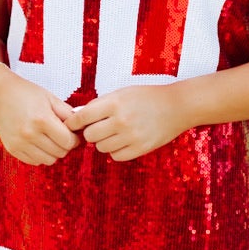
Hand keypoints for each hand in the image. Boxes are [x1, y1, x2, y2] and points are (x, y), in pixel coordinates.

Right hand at [0, 66, 78, 166]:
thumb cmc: (26, 93)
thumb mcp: (51, 98)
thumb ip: (68, 114)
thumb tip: (82, 128)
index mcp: (42, 119)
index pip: (68, 142)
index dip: (75, 139)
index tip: (74, 134)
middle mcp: (30, 134)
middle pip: (60, 153)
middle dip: (66, 146)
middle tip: (63, 136)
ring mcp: (19, 143)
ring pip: (49, 160)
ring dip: (54, 152)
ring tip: (51, 139)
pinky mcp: (12, 149)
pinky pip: (35, 161)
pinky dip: (41, 155)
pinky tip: (39, 143)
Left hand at [65, 86, 188, 162]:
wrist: (177, 106)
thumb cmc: (147, 97)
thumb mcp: (122, 93)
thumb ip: (100, 104)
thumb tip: (76, 117)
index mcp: (115, 103)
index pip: (82, 117)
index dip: (73, 123)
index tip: (71, 125)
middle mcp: (121, 120)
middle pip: (90, 136)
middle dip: (91, 132)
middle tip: (99, 127)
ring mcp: (131, 136)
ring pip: (101, 147)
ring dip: (104, 142)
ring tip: (114, 133)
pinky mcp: (141, 148)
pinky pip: (116, 156)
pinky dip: (116, 151)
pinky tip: (123, 141)